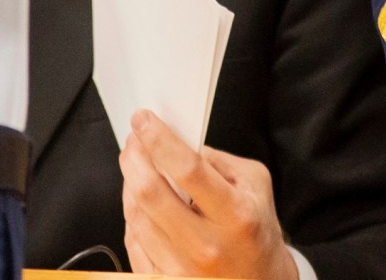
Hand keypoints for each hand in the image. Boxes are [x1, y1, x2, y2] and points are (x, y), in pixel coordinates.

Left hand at [119, 111, 298, 279]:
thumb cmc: (256, 232)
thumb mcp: (256, 185)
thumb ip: (220, 161)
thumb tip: (180, 146)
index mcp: (235, 215)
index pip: (188, 170)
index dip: (160, 140)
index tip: (143, 121)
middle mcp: (206, 245)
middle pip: (151, 193)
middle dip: (134, 159)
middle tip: (133, 141)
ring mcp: (182, 269)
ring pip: (137, 217)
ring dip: (129, 185)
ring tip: (135, 167)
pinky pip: (133, 242)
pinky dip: (132, 215)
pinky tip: (139, 201)